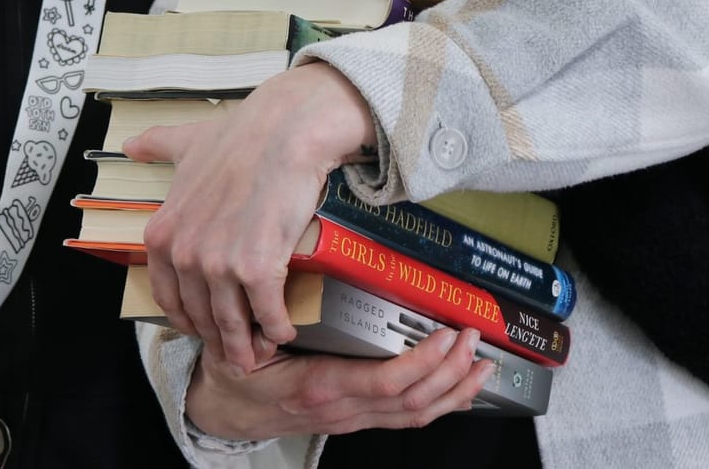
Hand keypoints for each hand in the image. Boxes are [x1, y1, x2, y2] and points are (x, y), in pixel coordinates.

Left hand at [125, 64, 374, 373]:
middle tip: (236, 352)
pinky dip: (276, 329)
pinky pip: (267, 314)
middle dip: (220, 339)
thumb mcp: (188, 142)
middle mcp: (185, 255)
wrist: (286, 131)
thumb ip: (158, 147)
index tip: (204, 327)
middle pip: (201, 315)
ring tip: (258, 354)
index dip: (188, 318)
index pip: (169, 296)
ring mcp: (220, 265)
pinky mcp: (258, 270)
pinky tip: (284, 331)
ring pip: (232, 322)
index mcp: (163, 234)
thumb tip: (132, 145)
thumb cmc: (241, 136)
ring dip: (247, 347)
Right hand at [183, 327, 489, 439]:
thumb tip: (277, 288)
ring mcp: (352, 419)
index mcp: (320, 386)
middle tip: (474, 339)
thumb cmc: (238, 374)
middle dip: (452, 372)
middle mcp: (343, 408)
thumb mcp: (242, 344)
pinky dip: (440, 405)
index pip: (385, 382)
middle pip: (412, 401)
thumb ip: (263, 322)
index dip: (424, 362)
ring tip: (482, 366)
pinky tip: (461, 390)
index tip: (446, 335)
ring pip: (415, 415)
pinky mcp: (357, 420)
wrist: (225, 413)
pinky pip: (406, 418)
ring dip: (455, 393)